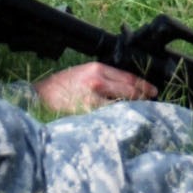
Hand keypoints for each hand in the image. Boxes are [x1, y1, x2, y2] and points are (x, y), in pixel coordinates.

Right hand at [33, 61, 158, 114]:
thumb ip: (103, 79)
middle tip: (153, 103)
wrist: (39, 98)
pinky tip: (123, 123)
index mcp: (97, 69)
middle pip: (129, 90)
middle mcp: (98, 81)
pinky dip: (118, 119)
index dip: (143, 85)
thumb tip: (124, 89)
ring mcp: (94, 99)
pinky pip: (110, 117)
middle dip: (143, 97)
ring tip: (141, 115)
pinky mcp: (89, 113)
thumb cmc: (60, 88)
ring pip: (123, 105)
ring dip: (133, 110)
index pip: (128, 78)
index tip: (153, 91)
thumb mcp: (82, 74)